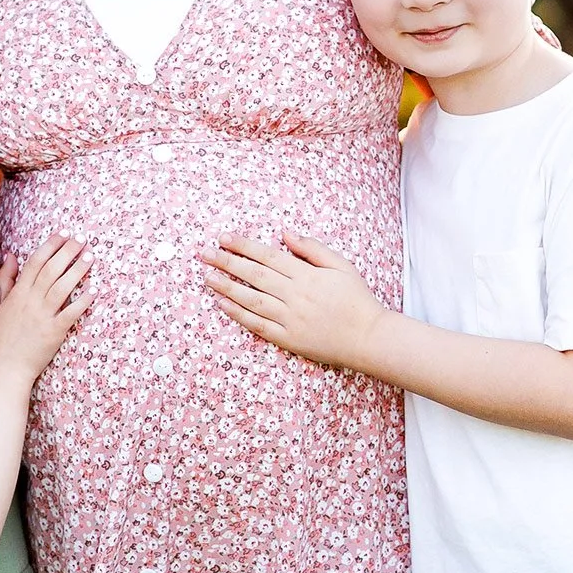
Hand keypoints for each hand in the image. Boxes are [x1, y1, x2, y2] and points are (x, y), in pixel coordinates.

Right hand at [0, 237, 91, 383]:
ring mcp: (42, 316)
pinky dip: (82, 302)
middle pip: (51, 270)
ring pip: (62, 287)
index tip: (64, 234)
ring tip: (90, 257)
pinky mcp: (54, 332)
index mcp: (18, 293)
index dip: (51, 245)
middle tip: (82, 239)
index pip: (35, 262)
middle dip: (68, 251)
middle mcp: (31, 301)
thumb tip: (12, 256)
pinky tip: (94, 291)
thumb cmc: (3, 336)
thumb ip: (5, 279)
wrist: (7, 366)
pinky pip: (70, 314)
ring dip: (77, 271)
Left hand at [201, 232, 387, 370]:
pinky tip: (223, 304)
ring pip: (251, 300)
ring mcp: (290, 318)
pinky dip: (239, 314)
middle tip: (203, 253)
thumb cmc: (357, 299)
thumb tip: (284, 234)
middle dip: (226, 262)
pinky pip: (258, 325)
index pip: (267, 256)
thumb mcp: (341, 265)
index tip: (223, 238)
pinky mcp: (288, 338)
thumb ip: (312, 248)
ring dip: (226, 287)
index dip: (243, 246)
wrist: (368, 337)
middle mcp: (295, 295)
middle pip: (253, 275)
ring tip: (207, 277)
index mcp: (307, 275)